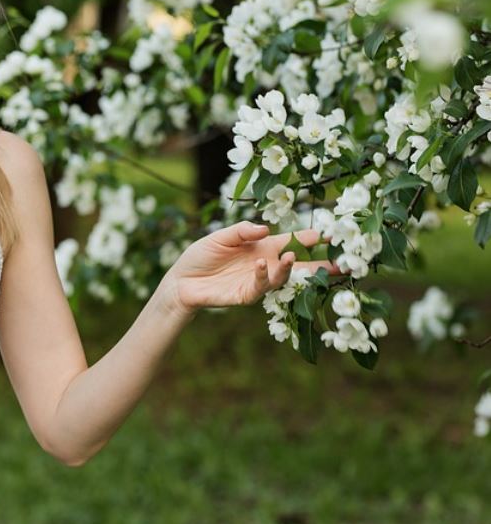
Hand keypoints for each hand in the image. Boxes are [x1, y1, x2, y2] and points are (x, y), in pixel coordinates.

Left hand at [164, 222, 339, 314]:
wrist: (181, 280)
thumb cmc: (201, 255)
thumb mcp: (220, 237)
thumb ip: (242, 231)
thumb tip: (266, 229)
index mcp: (262, 246)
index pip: (292, 241)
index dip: (311, 238)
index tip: (331, 233)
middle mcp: (266, 263)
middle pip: (299, 265)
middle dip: (321, 265)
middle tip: (342, 263)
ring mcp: (258, 280)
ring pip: (283, 277)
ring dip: (289, 268)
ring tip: (292, 257)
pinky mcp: (247, 294)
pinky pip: (261, 287)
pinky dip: (264, 275)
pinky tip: (262, 264)